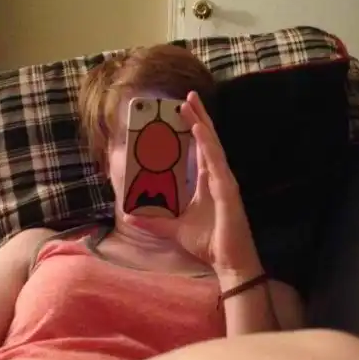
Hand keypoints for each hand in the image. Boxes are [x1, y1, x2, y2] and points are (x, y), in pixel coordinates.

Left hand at [124, 91, 262, 279]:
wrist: (229, 262)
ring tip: (190, 103)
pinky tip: (199, 128)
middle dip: (198, 117)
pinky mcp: (227, 189)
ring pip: (212, 145)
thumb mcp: (174, 230)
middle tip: (187, 97)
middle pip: (207, 141)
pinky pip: (216, 161)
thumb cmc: (209, 244)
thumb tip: (129, 216)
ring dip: (201, 122)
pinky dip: (207, 143)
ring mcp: (224, 181)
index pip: (200, 149)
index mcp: (208, 183)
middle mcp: (218, 177)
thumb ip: (154, 222)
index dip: (193, 130)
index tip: (183, 112)